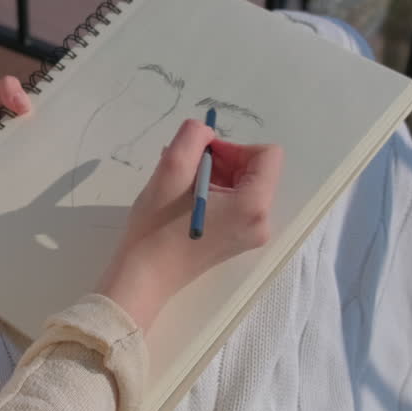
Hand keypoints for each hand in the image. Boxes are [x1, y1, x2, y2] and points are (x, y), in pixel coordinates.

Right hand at [97, 119, 282, 331]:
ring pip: (245, 185)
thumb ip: (193, 137)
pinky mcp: (238, 241)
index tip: (203, 156)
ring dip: (216, 175)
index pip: (267, 155)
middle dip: (224, 161)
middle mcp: (261, 221)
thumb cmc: (157, 227)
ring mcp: (251, 234)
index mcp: (253, 204)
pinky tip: (186, 199)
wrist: (144, 277)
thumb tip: (207, 133)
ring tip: (182, 184)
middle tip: (187, 168)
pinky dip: (215, 192)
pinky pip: (237, 203)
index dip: (234, 147)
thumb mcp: (171, 170)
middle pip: (257, 170)